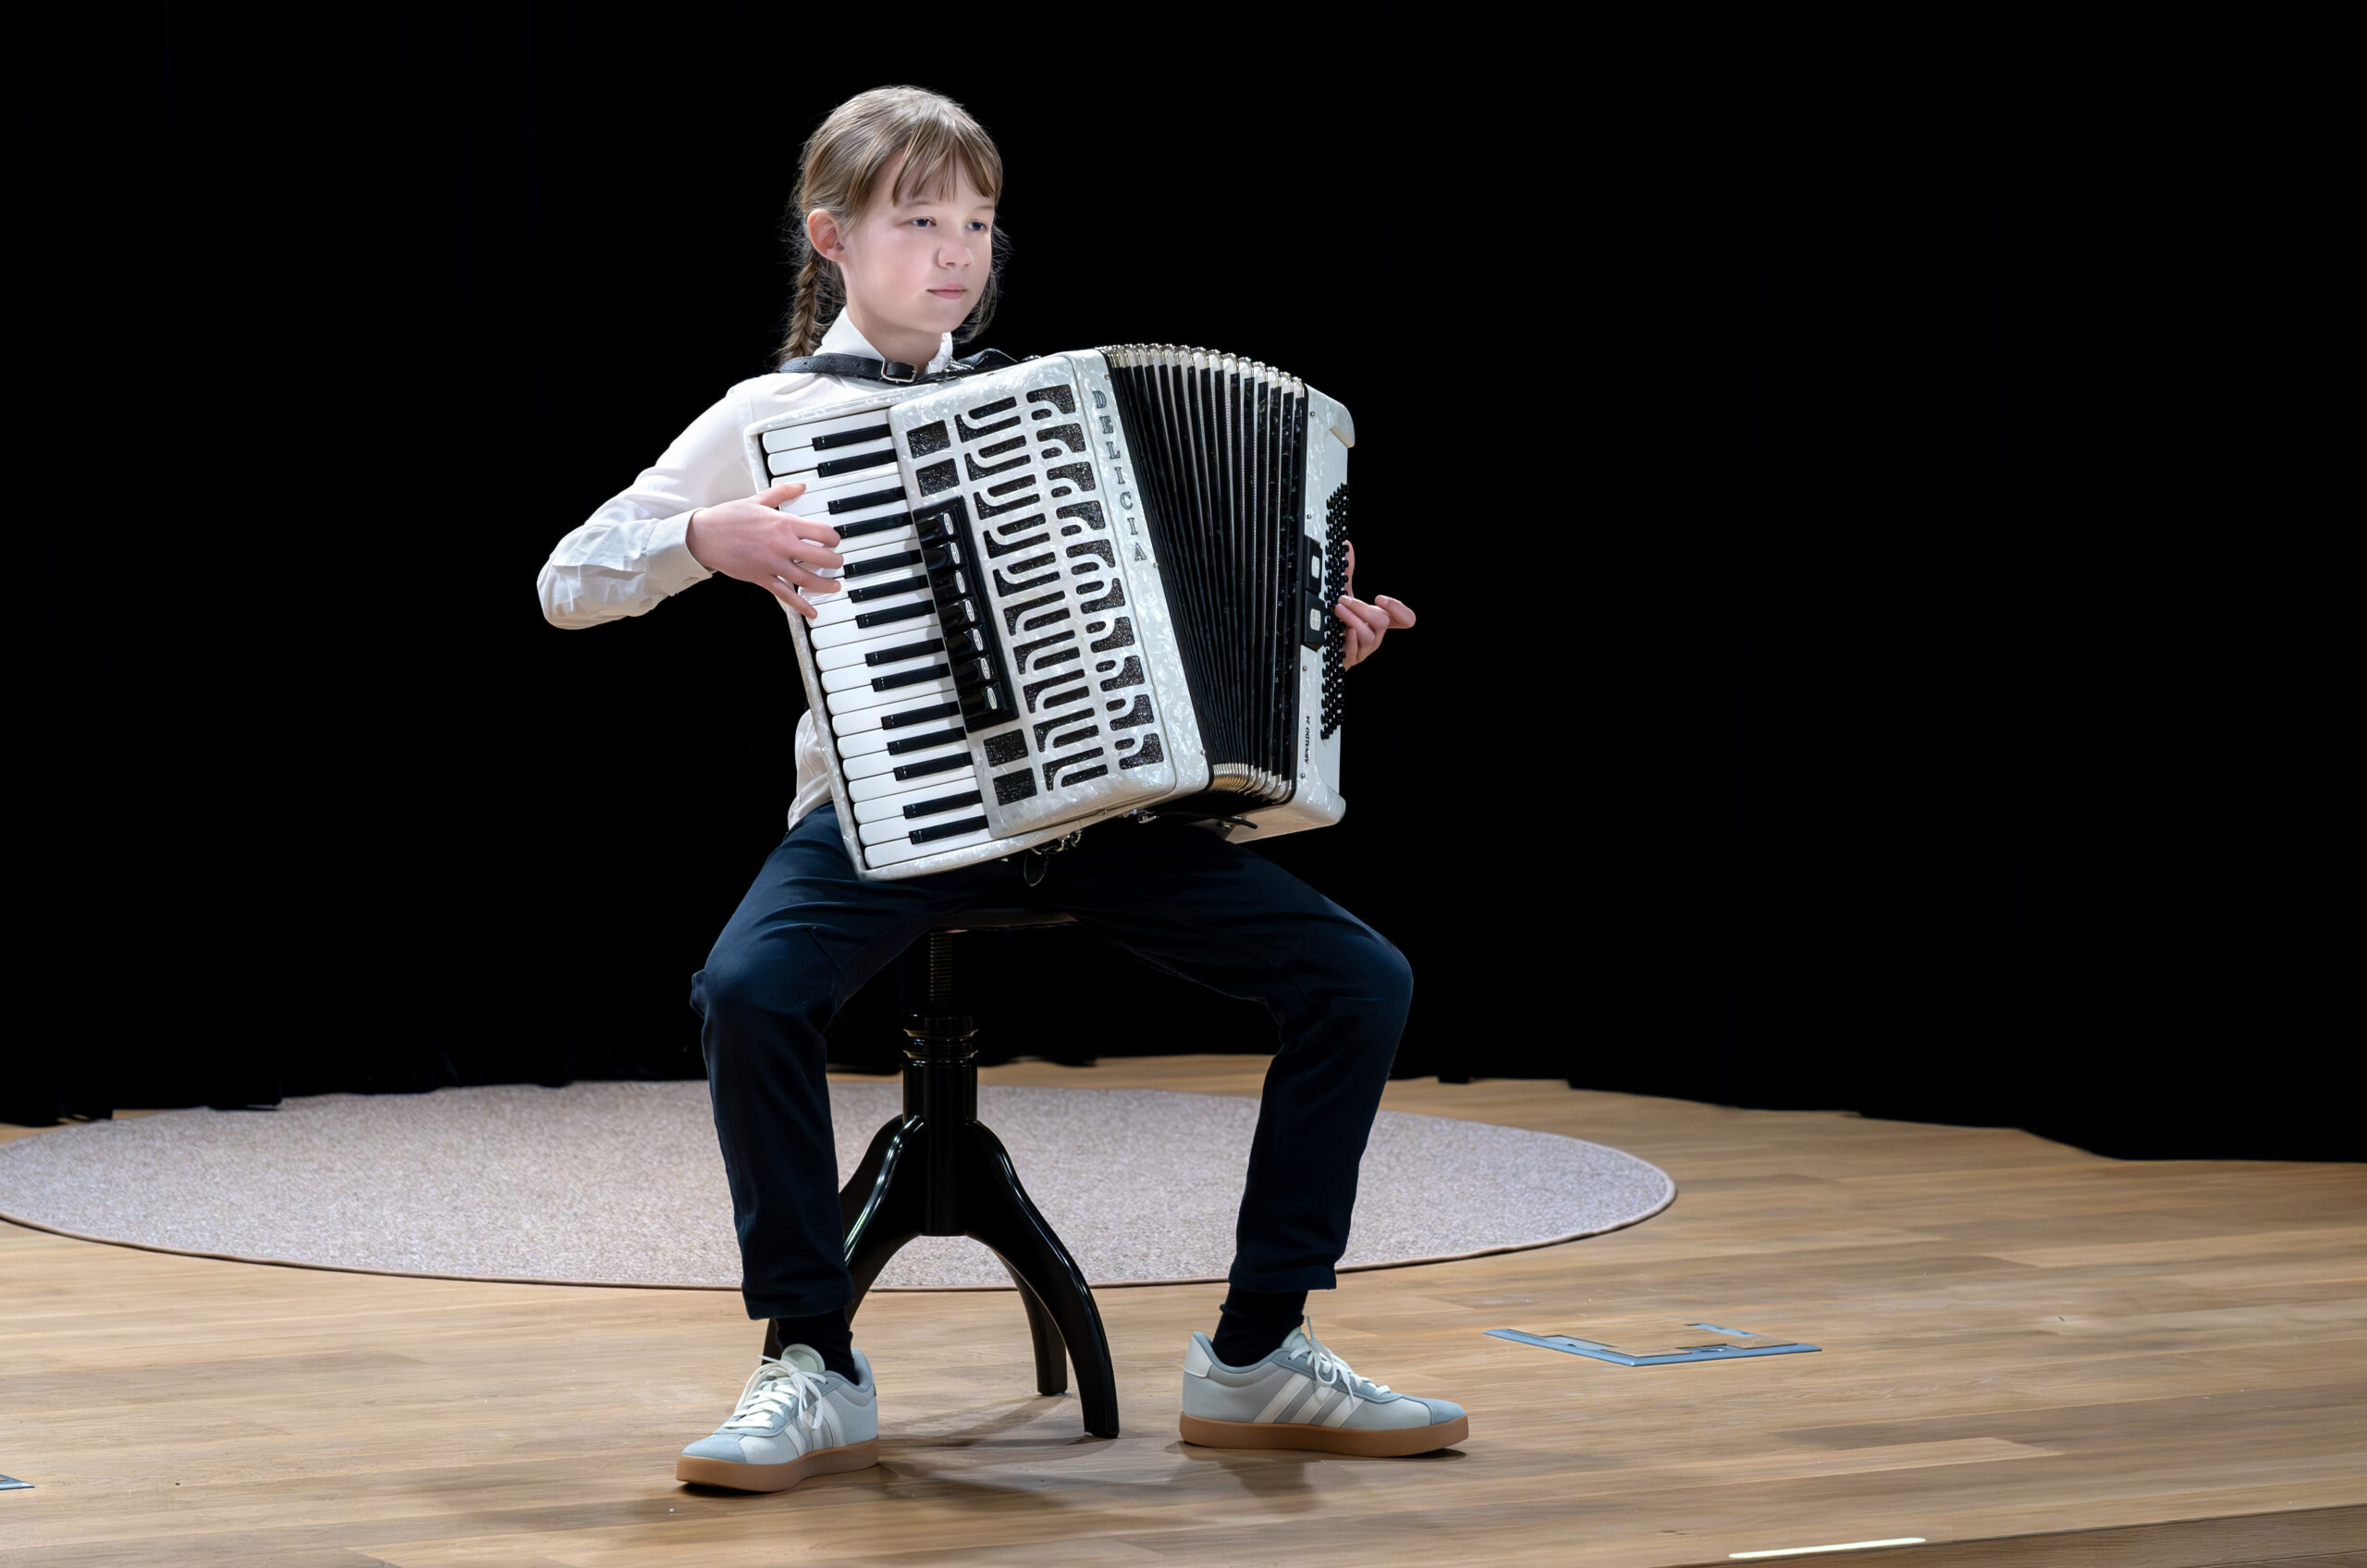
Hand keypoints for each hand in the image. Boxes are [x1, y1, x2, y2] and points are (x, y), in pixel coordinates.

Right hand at [684, 482, 844, 618]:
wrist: (705, 535)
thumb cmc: (728, 517)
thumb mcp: (757, 500)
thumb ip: (782, 493)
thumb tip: (800, 485)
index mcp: (783, 523)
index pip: (822, 533)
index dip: (833, 539)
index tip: (834, 542)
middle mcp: (781, 545)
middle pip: (821, 558)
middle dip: (835, 562)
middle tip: (838, 563)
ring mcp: (772, 564)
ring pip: (807, 579)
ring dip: (826, 585)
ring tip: (834, 586)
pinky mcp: (761, 578)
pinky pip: (785, 595)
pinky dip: (801, 605)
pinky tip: (812, 612)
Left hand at [1332, 541, 1414, 668]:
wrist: (1326, 645)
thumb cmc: (1340, 620)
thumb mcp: (1346, 594)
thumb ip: (1349, 572)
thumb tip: (1347, 547)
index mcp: (1382, 620)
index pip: (1406, 619)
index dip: (1399, 609)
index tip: (1380, 598)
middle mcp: (1377, 634)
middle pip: (1382, 621)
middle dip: (1363, 607)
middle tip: (1344, 598)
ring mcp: (1366, 648)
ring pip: (1368, 635)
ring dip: (1353, 619)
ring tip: (1338, 608)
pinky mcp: (1352, 657)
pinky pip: (1355, 650)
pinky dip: (1350, 640)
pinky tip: (1343, 632)